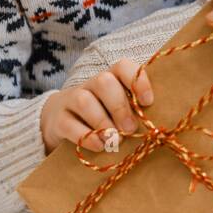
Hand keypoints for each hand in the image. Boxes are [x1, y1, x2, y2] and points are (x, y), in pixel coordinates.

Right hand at [38, 59, 153, 154]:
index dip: (137, 81)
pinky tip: (99, 146)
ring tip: (115, 139)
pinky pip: (69, 124)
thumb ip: (134, 112)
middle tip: (130, 128)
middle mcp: (90, 85)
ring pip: (85, 101)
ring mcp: (71, 100)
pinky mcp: (58, 120)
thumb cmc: (101, 116)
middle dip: (120, 106)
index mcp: (110, 79)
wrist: (58, 121)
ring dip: (103, 122)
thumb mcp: (118, 111)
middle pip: (104, 82)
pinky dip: (87, 137)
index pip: (123, 66)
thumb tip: (154, 128)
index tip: (148, 102)